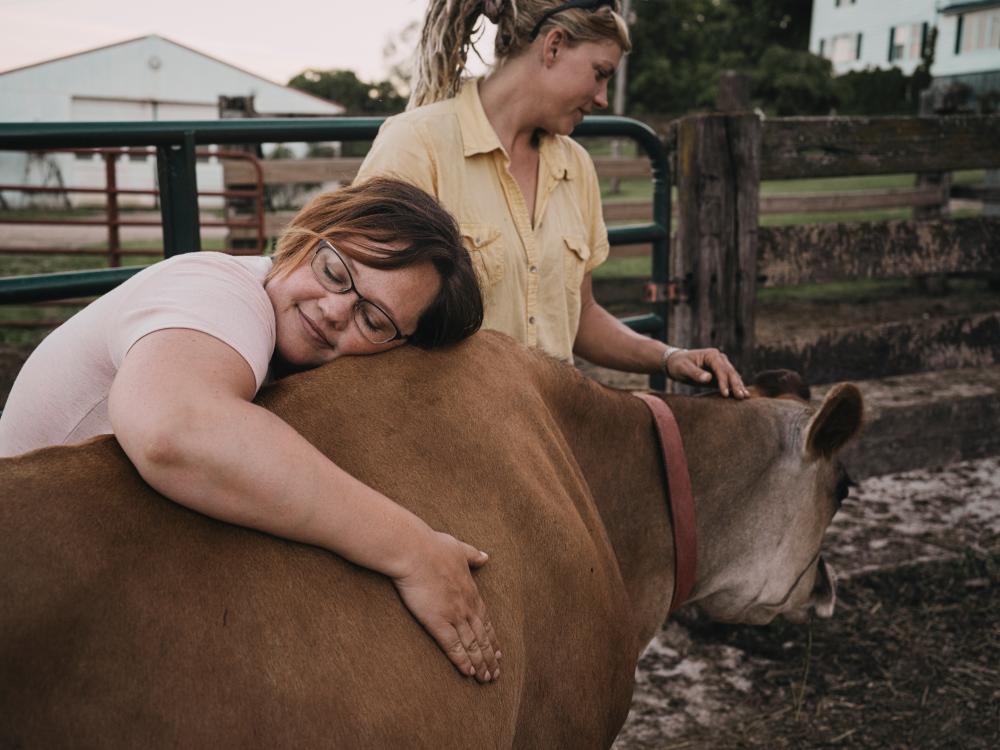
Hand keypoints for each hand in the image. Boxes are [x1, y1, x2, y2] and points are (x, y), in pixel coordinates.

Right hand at [392, 530, 500, 682]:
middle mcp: (466, 605)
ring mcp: (454, 614)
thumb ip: (473, 555)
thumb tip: (486, 557)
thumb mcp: (459, 547)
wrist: (414, 550)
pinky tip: (468, 672)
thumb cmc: (433, 546)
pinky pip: (453, 646)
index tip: (498, 651)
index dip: (492, 637)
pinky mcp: (437, 621)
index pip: (485, 619)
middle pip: (483, 636)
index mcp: (471, 590)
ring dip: (480, 663)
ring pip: (472, 644)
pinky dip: (462, 660)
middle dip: (490, 656)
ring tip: (486, 678)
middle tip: (496, 672)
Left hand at [665, 347, 749, 398]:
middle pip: (730, 372)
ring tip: (745, 397)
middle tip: (741, 397)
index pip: (720, 369)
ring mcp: (721, 365)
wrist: (676, 362)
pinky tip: (743, 394)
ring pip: (733, 376)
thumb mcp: (684, 369)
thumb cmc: (678, 364)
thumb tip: (708, 378)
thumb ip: (696, 373)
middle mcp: (719, 358)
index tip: (725, 394)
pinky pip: (730, 380)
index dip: (723, 381)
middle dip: (735, 384)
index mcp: (711, 355)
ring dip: (739, 386)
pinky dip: (736, 387)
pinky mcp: (720, 373)